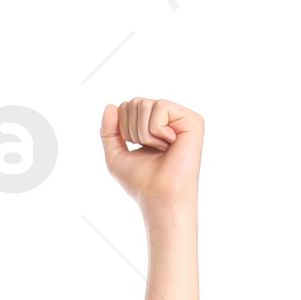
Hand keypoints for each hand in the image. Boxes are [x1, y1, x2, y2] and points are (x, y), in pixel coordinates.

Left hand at [100, 98, 201, 213]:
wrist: (159, 197)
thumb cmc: (141, 182)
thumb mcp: (115, 155)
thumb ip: (108, 131)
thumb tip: (110, 105)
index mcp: (151, 124)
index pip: (126, 107)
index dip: (123, 129)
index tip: (137, 148)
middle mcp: (166, 118)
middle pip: (134, 102)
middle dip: (132, 130)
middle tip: (150, 149)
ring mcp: (180, 117)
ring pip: (145, 104)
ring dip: (144, 133)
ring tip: (160, 148)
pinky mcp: (192, 119)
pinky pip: (160, 106)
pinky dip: (156, 130)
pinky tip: (170, 143)